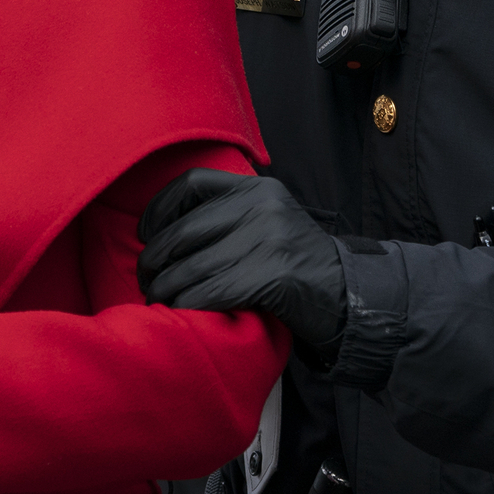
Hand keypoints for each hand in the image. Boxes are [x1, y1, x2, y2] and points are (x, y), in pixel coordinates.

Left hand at [137, 170, 343, 363]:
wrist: (348, 295)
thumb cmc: (299, 265)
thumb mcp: (270, 223)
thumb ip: (230, 216)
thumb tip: (164, 230)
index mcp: (258, 189)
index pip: (193, 182)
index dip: (160, 207)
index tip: (145, 232)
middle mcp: (262, 207)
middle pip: (185, 229)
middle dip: (155, 258)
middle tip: (146, 278)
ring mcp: (268, 239)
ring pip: (193, 266)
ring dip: (166, 288)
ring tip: (157, 300)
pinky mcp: (272, 275)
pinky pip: (210, 291)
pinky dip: (188, 304)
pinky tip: (181, 311)